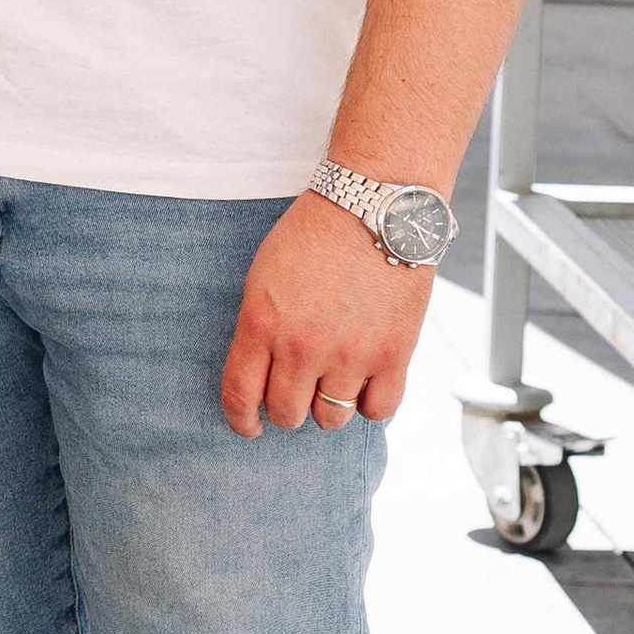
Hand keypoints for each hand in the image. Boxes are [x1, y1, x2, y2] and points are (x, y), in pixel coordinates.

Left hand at [219, 191, 431, 438]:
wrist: (373, 206)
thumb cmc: (315, 235)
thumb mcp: (263, 277)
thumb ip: (259, 329)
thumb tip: (259, 375)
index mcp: (262, 325)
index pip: (240, 395)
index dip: (241, 419)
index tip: (249, 426)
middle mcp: (302, 347)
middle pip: (288, 414)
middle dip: (288, 409)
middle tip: (297, 393)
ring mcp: (350, 354)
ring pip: (332, 418)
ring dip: (329, 407)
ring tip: (334, 384)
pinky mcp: (394, 355)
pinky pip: (380, 410)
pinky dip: (372, 405)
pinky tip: (367, 385)